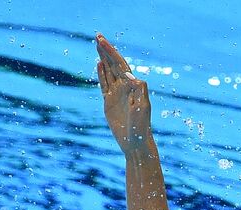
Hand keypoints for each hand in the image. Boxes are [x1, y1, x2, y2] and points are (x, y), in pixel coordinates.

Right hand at [96, 34, 153, 154]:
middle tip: (97, 36)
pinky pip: (104, 84)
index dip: (111, 52)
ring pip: (109, 71)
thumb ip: (139, 91)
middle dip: (106, 50)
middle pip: (114, 64)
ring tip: (98, 45)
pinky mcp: (109, 103)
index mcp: (132, 86)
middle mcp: (125, 87)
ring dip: (103, 58)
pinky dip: (101, 74)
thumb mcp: (143, 108)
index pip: (120, 64)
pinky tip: (99, 64)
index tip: (102, 40)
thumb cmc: (141, 127)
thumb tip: (131, 76)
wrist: (136, 142)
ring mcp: (117, 94)